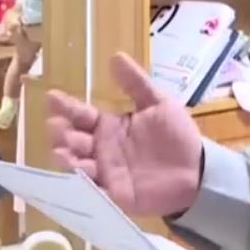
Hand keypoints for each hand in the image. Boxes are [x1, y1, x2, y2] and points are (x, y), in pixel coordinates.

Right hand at [46, 52, 204, 216]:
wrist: (198, 172)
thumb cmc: (177, 136)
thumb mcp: (159, 103)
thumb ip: (136, 83)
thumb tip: (115, 56)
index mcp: (110, 126)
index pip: (81, 115)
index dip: (65, 107)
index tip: (51, 97)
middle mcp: (102, 148)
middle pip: (73, 139)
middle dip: (61, 133)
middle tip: (56, 126)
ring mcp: (106, 171)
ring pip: (77, 164)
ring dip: (66, 157)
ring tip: (60, 150)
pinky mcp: (114, 193)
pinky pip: (93, 188)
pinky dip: (82, 182)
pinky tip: (75, 174)